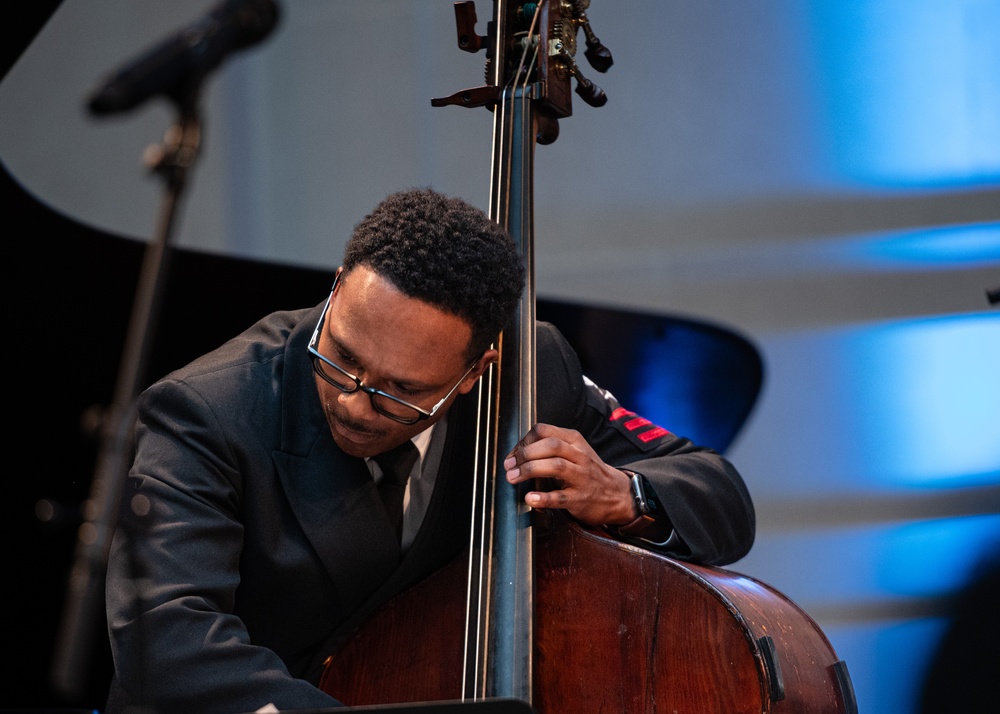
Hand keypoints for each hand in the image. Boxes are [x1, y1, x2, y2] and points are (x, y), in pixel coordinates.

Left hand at [504, 422, 637, 526]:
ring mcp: (582, 477)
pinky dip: (543, 498)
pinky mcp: (581, 499)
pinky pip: (560, 497)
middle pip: (550, 446)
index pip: (544, 431)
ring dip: (529, 470)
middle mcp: (579, 456)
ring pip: (555, 467)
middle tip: (509, 466)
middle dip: (525, 454)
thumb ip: (550, 447)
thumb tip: (516, 452)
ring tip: (512, 478)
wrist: (617, 494)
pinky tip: (529, 498)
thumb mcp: (574, 451)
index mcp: (574, 440)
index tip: (512, 454)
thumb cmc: (587, 471)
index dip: (524, 441)